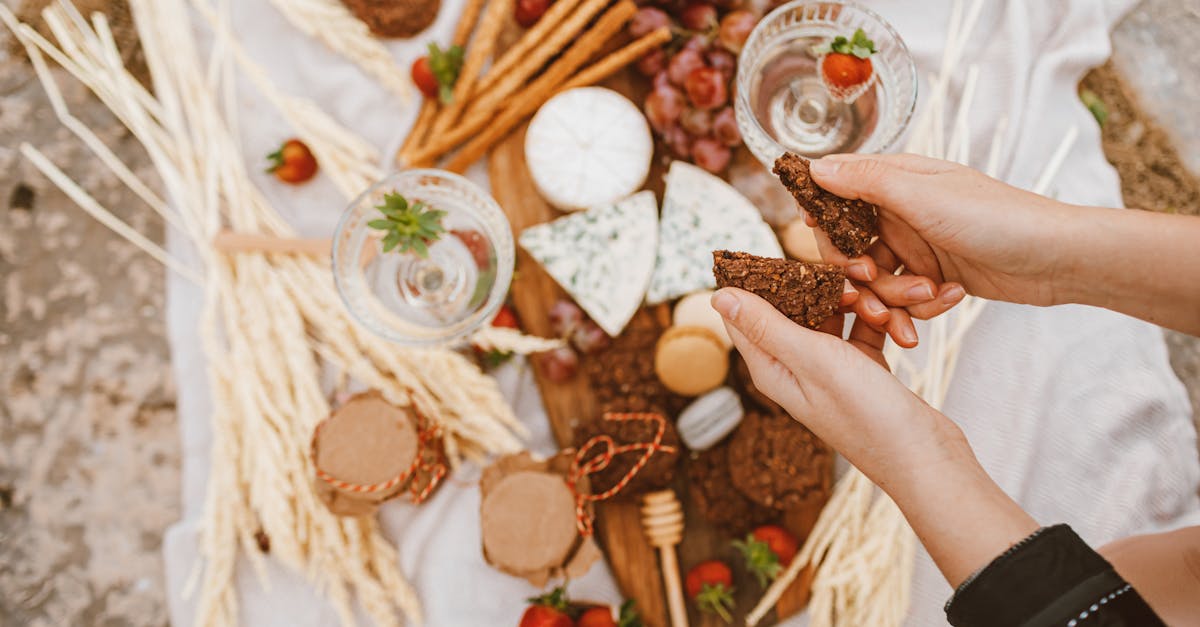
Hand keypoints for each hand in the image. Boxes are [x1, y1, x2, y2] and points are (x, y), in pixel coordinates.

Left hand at [711, 287, 1039, 585]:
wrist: (926, 458)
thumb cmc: (866, 414)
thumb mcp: (813, 360)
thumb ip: (768, 325)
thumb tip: (718, 296)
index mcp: (771, 367)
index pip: (747, 313)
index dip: (759, 278)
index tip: (780, 249)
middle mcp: (794, 367)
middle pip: (794, 307)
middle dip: (818, 283)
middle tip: (847, 264)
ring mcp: (829, 369)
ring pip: (834, 314)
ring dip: (856, 299)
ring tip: (878, 285)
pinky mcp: (861, 370)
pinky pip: (863, 329)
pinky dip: (879, 319)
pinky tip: (898, 311)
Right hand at [805, 153, 1070, 322]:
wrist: (1058, 258)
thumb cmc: (997, 216)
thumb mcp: (923, 196)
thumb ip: (865, 182)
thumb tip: (815, 167)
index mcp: (895, 180)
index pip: (837, 196)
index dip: (824, 224)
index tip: (823, 245)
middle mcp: (900, 211)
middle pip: (850, 249)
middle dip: (858, 275)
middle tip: (869, 289)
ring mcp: (917, 245)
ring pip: (876, 280)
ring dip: (894, 297)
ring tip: (927, 298)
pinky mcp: (933, 277)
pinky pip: (904, 299)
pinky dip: (919, 308)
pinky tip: (948, 300)